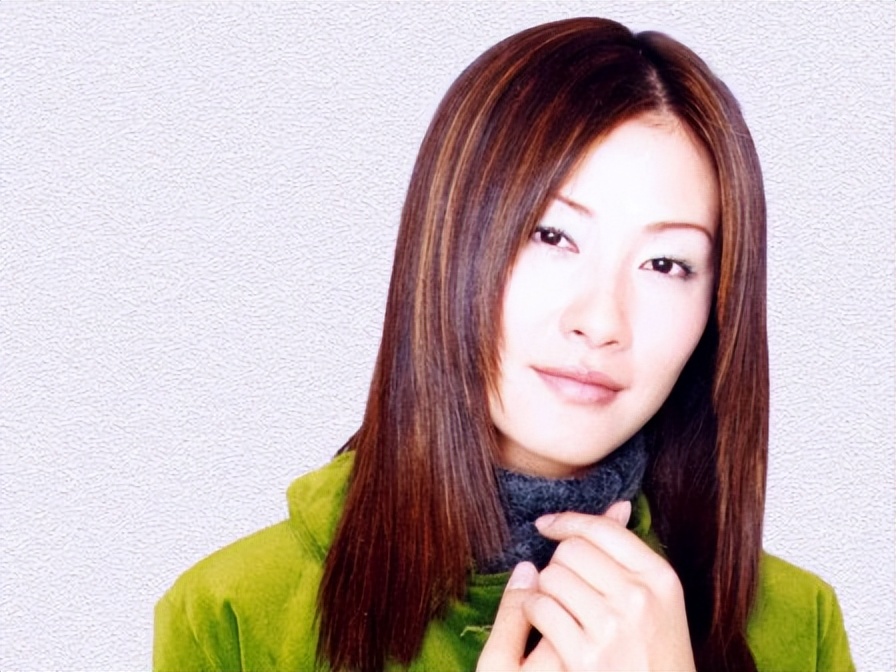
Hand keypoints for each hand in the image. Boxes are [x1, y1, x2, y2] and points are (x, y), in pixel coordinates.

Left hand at [478, 502, 695, 671]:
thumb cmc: (657, 657)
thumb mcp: (661, 605)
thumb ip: (634, 560)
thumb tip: (617, 506)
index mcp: (660, 579)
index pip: (602, 529)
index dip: (567, 521)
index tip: (547, 525)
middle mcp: (638, 597)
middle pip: (570, 550)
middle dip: (558, 563)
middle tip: (564, 585)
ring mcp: (611, 627)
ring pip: (551, 577)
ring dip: (546, 590)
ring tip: (561, 608)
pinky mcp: (584, 655)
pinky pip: (539, 609)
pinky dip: (535, 614)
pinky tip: (549, 626)